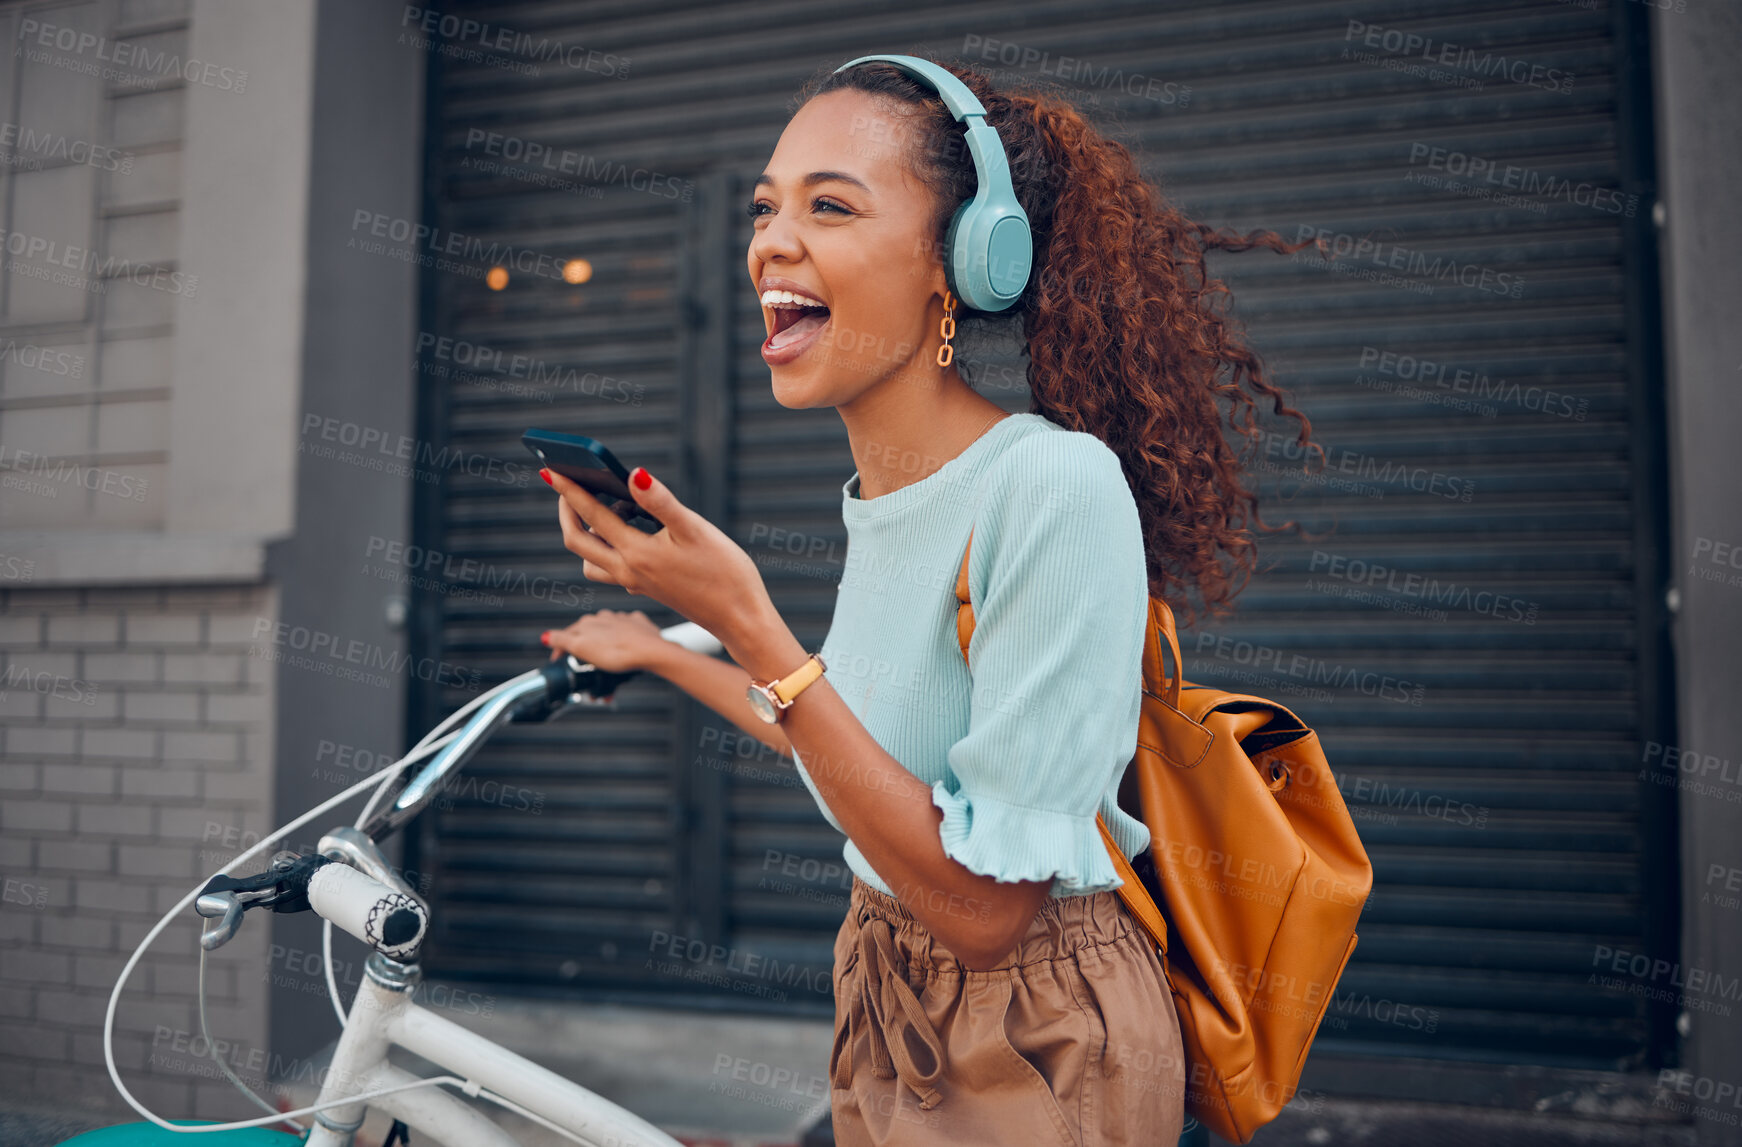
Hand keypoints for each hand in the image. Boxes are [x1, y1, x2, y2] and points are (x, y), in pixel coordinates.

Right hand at [540, 609, 663, 673]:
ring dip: (605, 654)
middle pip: (588, 637)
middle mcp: (604, 618)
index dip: (561, 650)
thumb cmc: (617, 652)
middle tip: (586, 673)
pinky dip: (624, 647)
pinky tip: (625, 657)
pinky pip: (627, 637)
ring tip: (607, 674)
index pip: (567, 635)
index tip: (560, 662)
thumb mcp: (582, 647)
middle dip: (585, 655)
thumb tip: (546, 636)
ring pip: (608, 638)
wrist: (650, 651)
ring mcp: (623, 620)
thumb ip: (562, 640)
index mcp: (587, 623)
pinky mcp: (639, 626)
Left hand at [542, 465, 777, 656]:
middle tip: (568, 485)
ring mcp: (635, 582)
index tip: (551, 469)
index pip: (591, 516)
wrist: (740, 618)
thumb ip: (660, 502)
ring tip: (606, 509)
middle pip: (578, 541)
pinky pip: (610, 568)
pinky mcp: (647, 588)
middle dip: (567, 511)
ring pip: (591, 560)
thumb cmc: (724, 575)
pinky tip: (631, 534)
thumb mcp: (695, 530)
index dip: (569, 490)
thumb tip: (634, 474)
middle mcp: (628, 571)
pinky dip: (607, 548)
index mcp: (636, 554)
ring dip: (586, 534)